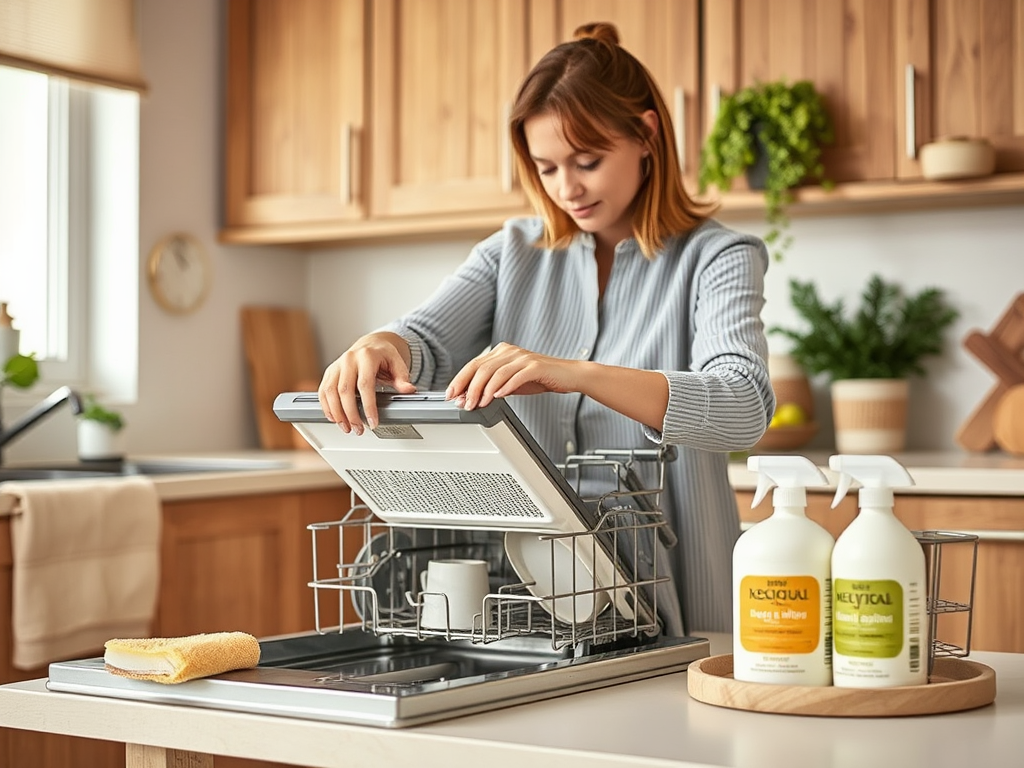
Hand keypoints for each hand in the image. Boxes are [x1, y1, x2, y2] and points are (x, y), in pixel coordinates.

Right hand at [318, 332, 415, 432]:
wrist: (371, 344)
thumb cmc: (383, 355)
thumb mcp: (397, 363)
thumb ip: (402, 378)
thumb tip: (409, 389)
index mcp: (367, 356)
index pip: (365, 384)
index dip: (368, 406)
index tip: (372, 421)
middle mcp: (349, 359)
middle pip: (345, 390)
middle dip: (351, 414)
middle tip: (358, 429)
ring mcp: (337, 365)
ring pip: (330, 392)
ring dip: (337, 413)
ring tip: (347, 427)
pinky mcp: (329, 372)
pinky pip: (323, 391)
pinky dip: (326, 406)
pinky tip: (334, 418)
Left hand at [445, 342, 578, 409]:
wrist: (568, 375)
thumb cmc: (540, 378)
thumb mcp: (511, 382)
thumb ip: (492, 387)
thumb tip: (469, 398)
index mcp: (502, 351)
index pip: (474, 364)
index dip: (460, 379)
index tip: (451, 394)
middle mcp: (510, 351)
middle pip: (482, 368)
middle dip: (468, 387)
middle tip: (463, 404)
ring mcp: (523, 358)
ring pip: (496, 373)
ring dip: (484, 391)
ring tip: (478, 404)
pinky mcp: (536, 366)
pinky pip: (516, 376)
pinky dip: (505, 387)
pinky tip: (498, 396)